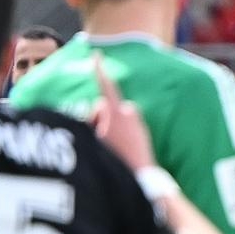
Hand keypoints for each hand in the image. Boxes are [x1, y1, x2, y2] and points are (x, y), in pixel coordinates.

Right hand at [88, 54, 154, 170]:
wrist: (142, 178)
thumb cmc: (116, 161)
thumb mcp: (95, 140)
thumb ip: (93, 121)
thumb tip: (97, 111)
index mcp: (118, 112)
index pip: (105, 86)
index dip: (99, 70)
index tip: (96, 55)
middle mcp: (130, 112)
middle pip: (104, 106)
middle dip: (98, 118)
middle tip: (100, 139)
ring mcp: (137, 121)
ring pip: (114, 116)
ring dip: (109, 126)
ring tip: (112, 147)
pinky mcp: (141, 130)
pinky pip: (124, 124)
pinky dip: (118, 131)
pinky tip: (120, 149)